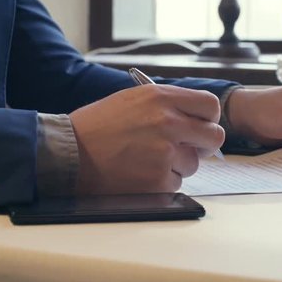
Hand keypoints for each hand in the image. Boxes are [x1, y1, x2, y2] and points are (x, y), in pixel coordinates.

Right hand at [69, 85, 223, 193]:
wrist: (67, 153)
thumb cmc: (96, 126)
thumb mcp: (132, 100)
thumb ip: (166, 105)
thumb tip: (194, 119)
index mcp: (161, 97)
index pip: (209, 105)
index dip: (208, 118)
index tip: (201, 125)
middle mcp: (168, 122)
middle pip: (214, 136)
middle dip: (203, 144)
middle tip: (188, 148)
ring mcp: (165, 153)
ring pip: (193, 163)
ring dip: (176, 165)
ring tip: (146, 160)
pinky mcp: (158, 180)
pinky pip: (176, 184)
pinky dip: (161, 182)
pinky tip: (139, 174)